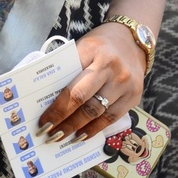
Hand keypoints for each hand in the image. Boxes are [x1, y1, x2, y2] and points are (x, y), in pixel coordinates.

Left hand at [37, 23, 145, 141]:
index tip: (43, 121)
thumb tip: (47, 99)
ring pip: (98, 113)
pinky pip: (112, 117)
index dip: (56, 108)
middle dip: (64, 121)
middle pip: (83, 101)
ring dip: (78, 128)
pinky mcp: (134, 95)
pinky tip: (82, 135)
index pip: (70, 85)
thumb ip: (67, 69)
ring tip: (62, 137)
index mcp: (91, 52)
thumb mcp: (80, 48)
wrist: (132, 39)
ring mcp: (125, 83)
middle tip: (49, 134)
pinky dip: (96, 128)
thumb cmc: (99, 46)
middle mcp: (111, 68)